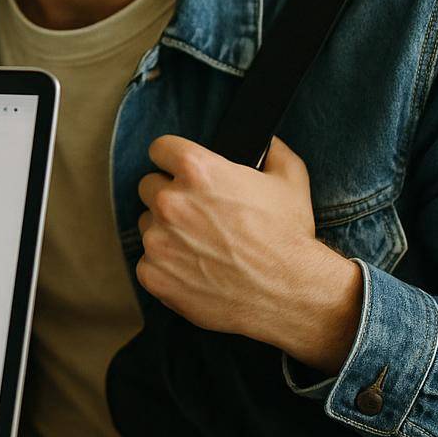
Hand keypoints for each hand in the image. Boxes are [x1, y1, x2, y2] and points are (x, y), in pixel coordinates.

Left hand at [135, 136, 362, 373]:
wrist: (290, 294)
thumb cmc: (289, 237)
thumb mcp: (290, 180)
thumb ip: (271, 150)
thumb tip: (263, 141)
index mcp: (196, 170)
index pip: (160, 149)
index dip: (172, 159)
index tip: (179, 170)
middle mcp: (170, 201)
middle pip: (149, 187)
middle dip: (169, 196)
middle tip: (197, 214)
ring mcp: (157, 240)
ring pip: (147, 225)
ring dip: (165, 231)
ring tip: (200, 246)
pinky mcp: (153, 274)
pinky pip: (147, 263)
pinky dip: (165, 267)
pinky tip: (195, 271)